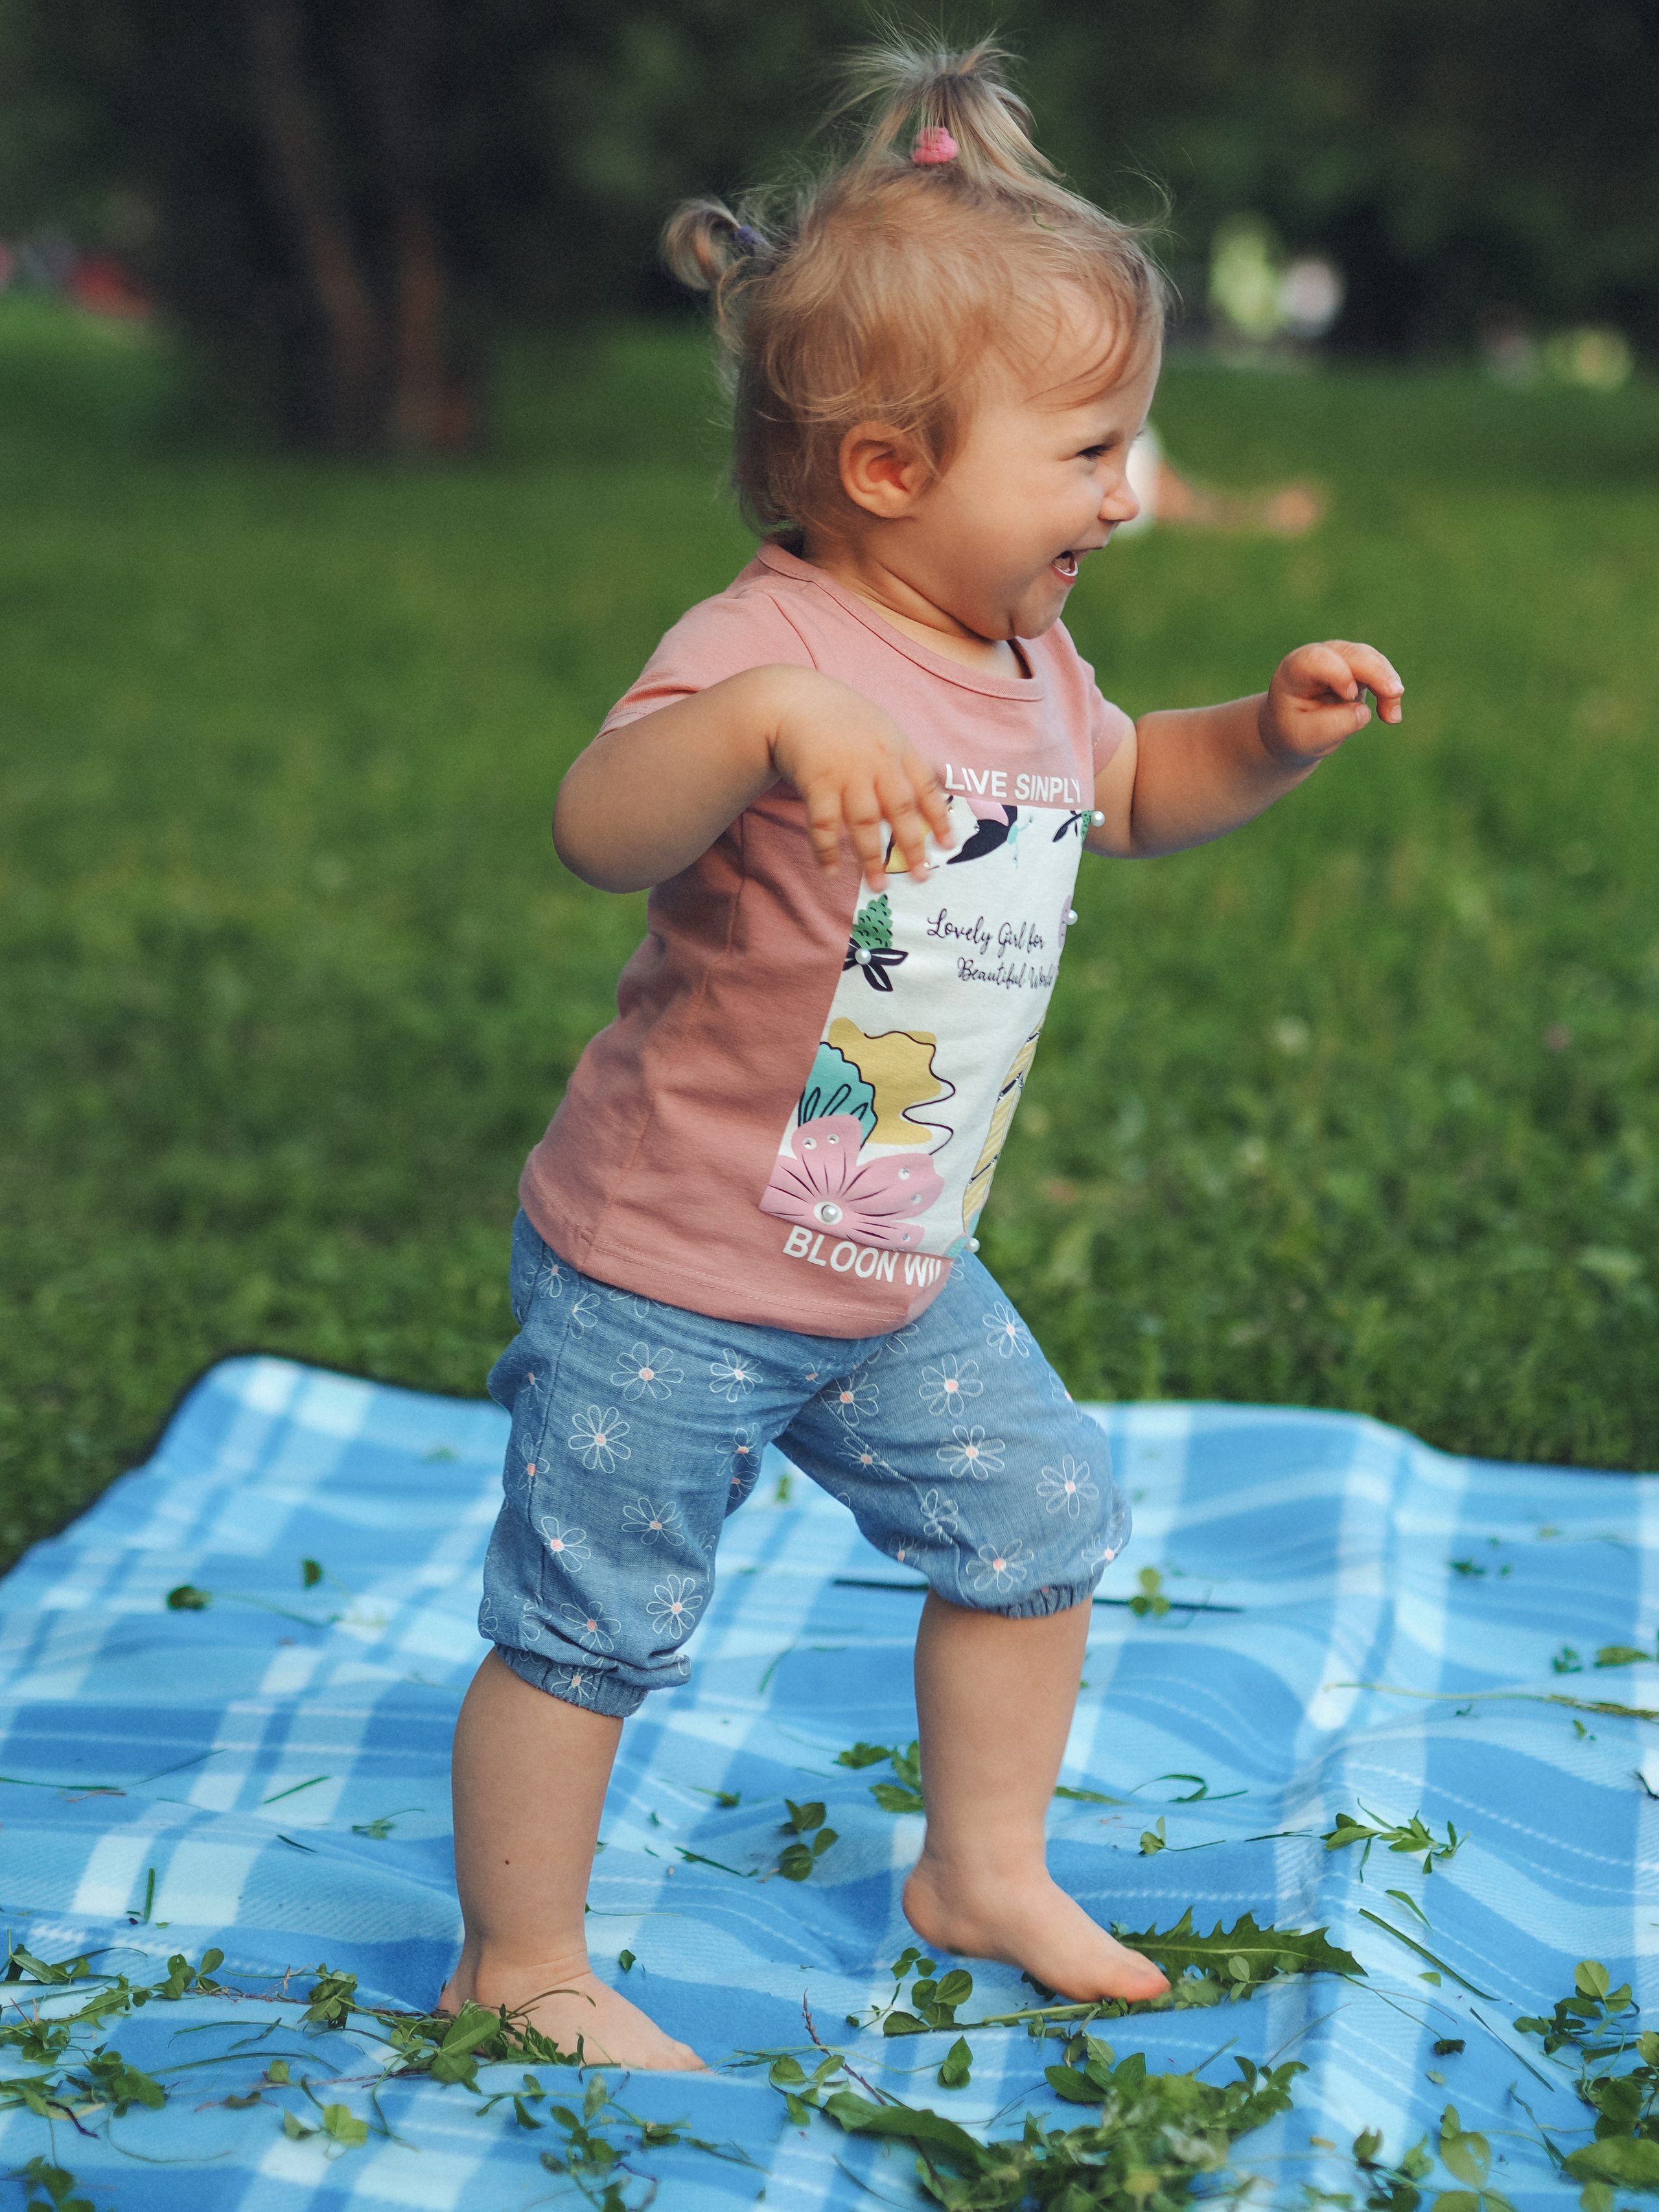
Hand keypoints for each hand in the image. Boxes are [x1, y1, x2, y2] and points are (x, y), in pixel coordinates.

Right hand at [769, 673, 954, 888]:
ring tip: (877, 885)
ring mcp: (847, 772)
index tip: (948, 846)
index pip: (927, 787)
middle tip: (920, 876)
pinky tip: (830, 869)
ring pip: (865, 822)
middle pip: (900, 809)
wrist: (794, 701)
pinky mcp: (817, 782)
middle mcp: (877, 762)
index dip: (940, 818)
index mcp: (898, 748)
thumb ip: (903, 760)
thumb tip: (929, 793)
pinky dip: (826, 848)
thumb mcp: (882, 729)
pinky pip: (825, 823)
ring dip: (871, 857)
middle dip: (913, 845)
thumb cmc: (842, 720)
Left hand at [1258, 640, 1402, 764]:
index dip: (1337, 671)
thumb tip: (1365, 712)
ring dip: (1387, 685)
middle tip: (1394, 693)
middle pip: (1352, 654)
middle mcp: (1320, 656)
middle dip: (1375, 672)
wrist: (1295, 728)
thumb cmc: (1294, 730)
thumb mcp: (1305, 736)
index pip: (1318, 659)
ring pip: (1372, 660)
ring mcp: (1341, 659)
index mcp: (1295, 669)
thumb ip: (1332, 725)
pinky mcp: (1358, 668)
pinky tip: (1392, 717)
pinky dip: (1390, 693)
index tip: (1350, 694)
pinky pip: (1381, 673)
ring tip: (1392, 718)